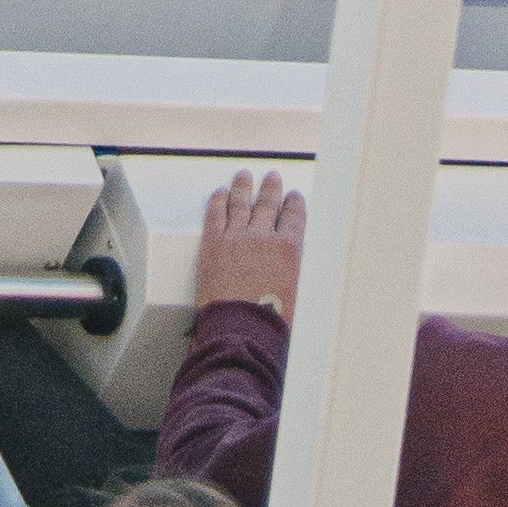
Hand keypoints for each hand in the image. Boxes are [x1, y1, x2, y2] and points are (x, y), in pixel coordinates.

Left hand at [194, 170, 303, 318]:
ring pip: (240, 203)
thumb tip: (294, 269)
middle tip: (272, 177)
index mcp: (289, 250)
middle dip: (271, 188)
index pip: (294, 217)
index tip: (293, 196)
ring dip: (243, 186)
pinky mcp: (212, 243)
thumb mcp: (296, 297)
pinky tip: (219, 193)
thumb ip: (294, 274)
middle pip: (268, 204)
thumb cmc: (270, 323)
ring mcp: (235, 237)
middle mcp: (263, 237)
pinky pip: (215, 214)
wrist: (239, 330)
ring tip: (244, 176)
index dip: (294, 204)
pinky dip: (217, 200)